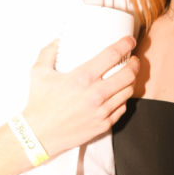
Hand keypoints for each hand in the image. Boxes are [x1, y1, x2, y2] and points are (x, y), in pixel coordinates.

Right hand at [23, 36, 138, 155]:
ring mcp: (102, 111)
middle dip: (135, 63)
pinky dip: (123, 98)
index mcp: (82, 77)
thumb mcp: (39, 72)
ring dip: (132, 80)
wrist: (38, 135)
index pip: (112, 55)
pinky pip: (122, 108)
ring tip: (128, 75)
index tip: (130, 40)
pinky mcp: (103, 124)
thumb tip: (58, 40)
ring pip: (128, 91)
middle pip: (128, 74)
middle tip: (133, 59)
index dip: (126, 44)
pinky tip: (120, 94)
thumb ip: (48, 52)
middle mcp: (96, 94)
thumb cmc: (39, 102)